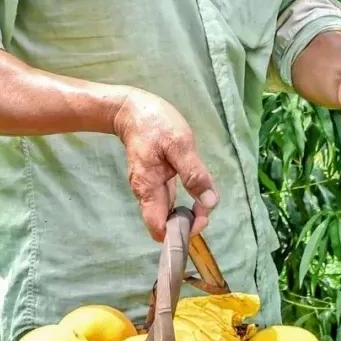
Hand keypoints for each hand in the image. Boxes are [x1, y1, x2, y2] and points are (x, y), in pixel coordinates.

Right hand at [113, 88, 218, 241]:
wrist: (131, 109)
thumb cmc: (154, 123)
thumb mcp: (179, 143)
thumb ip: (194, 174)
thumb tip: (209, 202)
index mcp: (148, 188)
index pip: (159, 229)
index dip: (181, 232)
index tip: (200, 216)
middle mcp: (146, 193)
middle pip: (164, 224)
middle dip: (188, 223)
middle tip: (206, 205)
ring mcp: (149, 188)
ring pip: (167, 213)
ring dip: (186, 214)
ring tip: (203, 199)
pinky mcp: (154, 181)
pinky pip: (168, 200)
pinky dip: (182, 202)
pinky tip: (195, 190)